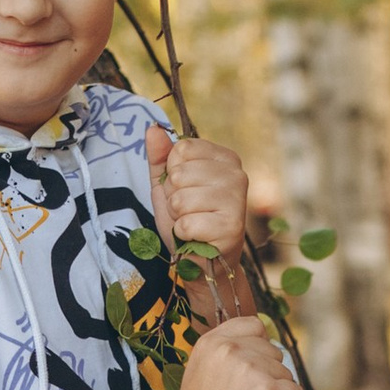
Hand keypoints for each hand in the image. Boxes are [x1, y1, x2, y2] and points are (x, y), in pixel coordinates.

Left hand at [145, 122, 251, 263]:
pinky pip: (187, 224)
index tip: (186, 188)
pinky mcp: (232, 227)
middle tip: (189, 210)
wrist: (203, 260)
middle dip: (173, 197)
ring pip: (181, 199)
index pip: (181, 149)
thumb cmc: (188, 218)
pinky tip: (198, 238)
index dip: (172, 172)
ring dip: (178, 217)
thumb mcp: (168, 185)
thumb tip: (152, 129)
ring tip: (192, 223)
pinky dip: (183, 234)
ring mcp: (238, 201)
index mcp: (225, 158)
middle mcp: (237, 175)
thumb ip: (160, 157)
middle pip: (180, 174)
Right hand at [161, 312, 299, 389]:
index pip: (255, 326)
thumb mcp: (201, 374)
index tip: (249, 373)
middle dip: (268, 376)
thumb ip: (227, 357)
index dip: (259, 349)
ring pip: (286, 375)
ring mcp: (251, 369)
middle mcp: (231, 349)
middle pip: (275, 353)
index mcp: (212, 342)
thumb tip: (265, 350)